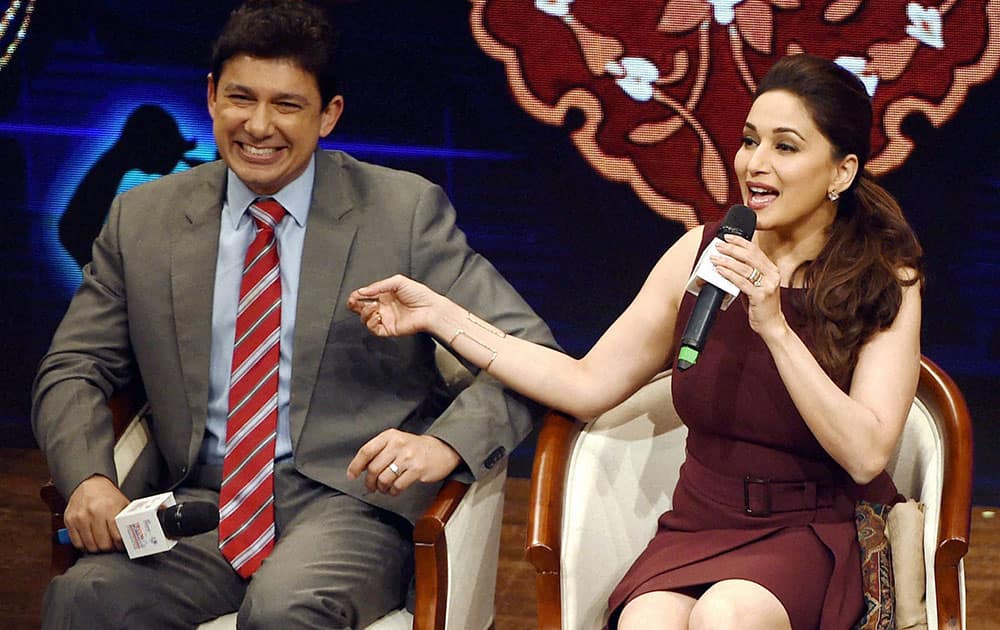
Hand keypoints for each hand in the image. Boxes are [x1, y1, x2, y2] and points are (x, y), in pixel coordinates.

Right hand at [63, 475, 128, 552]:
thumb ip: (126, 519)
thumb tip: (134, 535)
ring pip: (90, 545)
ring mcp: (80, 517)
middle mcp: (94, 512)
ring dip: (97, 548)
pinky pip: (76, 543)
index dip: (120, 544)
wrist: (89, 483)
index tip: (121, 546)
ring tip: (102, 544)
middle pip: (103, 543)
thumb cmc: (107, 495)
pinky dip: (84, 546)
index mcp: (110, 508)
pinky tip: (90, 542)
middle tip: (112, 546)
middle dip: (109, 548)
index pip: (116, 535)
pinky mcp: (69, 521)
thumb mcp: (122, 503)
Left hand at [346, 429, 461, 495]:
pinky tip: (395, 489)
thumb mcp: (396, 441)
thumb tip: (360, 467)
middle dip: (370, 482)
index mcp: (390, 436)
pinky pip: (397, 486)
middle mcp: (398, 444)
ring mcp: (408, 457)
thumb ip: (380, 450)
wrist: (441, 449)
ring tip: (384, 488)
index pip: (366, 451)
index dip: (356, 465)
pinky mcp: (417, 470)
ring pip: (384, 479)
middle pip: (374, 468)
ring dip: (382, 488)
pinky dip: (393, 491)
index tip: (352, 475)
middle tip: (371, 486)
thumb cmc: (415, 448)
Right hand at [347, 274, 442, 337]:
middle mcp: (383, 307)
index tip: (354, 295)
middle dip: (354, 305)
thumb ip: (378, 286)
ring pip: (365, 319)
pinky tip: (378, 315)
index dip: (356, 296)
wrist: (430, 309)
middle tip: (353, 302)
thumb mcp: (398, 281)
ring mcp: (385, 318)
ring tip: (373, 307)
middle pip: (361, 308)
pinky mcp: (388, 329)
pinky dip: (371, 322)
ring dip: (365, 312)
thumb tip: (362, 291)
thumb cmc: (419, 294)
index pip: (365, 296)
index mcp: (384, 295)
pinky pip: (373, 329)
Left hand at [711, 235, 785, 338]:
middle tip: (718, 245)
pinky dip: (728, 274)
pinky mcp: (760, 296)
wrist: (772, 325)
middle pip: (749, 256)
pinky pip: (741, 282)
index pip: (756, 250)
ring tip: (714, 258)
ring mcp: (767, 285)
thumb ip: (748, 274)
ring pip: (744, 268)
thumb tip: (729, 262)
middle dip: (731, 248)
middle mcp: (772, 275)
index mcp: (772, 270)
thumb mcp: (758, 285)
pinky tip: (720, 270)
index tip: (728, 236)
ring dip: (726, 261)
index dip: (741, 241)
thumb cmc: (762, 306)